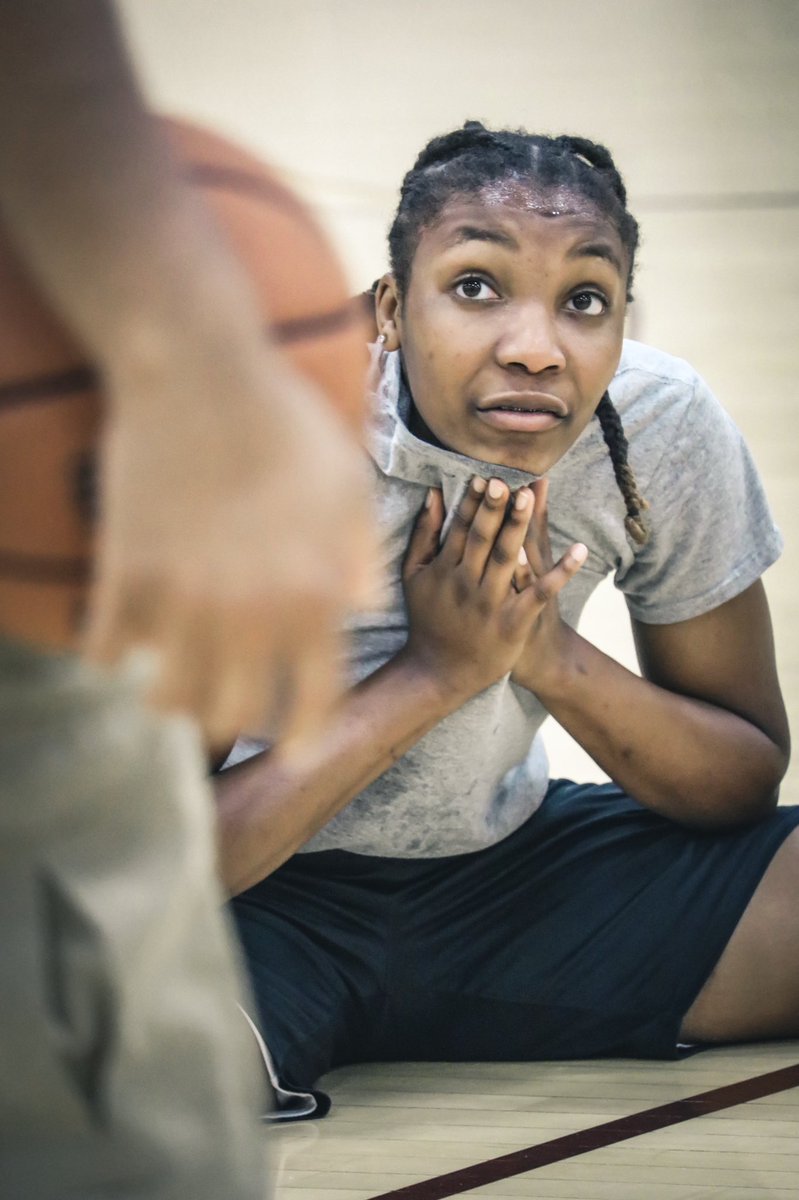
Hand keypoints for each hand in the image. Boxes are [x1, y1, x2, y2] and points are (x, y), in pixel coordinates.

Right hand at [83, 341, 374, 748]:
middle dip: (235, 718)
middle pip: (235, 712)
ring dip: (173, 698)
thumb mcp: (351, 485)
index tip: (295, 750)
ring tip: (173, 682)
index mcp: (313, 597)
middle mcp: (251, 613)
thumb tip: (366, 610)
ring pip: (168, 697)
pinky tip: (120, 645)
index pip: (314, 700)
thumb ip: (364, 557)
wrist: (201, 372)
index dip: (305, 734)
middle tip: (228, 706)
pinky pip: (108, 652)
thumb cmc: (286, 423)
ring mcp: (183, 599)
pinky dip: (113, 658)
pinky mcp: (126, 575)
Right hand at [400, 476, 583, 704]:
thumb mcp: (414, 575)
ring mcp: (490, 603)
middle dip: (494, 509)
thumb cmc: (428, 618)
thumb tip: (434, 494)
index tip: (483, 476)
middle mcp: (466, 583)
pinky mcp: (513, 622)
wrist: (439, 671)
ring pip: (507, 559)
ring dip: (519, 528)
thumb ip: (424, 534)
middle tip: (504, 480)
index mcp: (443, 569)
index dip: (472, 502)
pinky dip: (560, 572)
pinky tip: (579, 551)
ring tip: (529, 498)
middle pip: (483, 539)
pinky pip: (539, 593)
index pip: (460, 528)